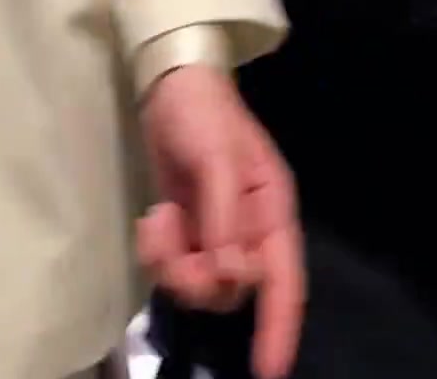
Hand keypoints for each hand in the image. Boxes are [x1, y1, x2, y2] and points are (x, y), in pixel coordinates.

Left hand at [139, 64, 303, 378]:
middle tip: (172, 240)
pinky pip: (173, 269)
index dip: (279, 329)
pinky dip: (158, 254)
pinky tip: (151, 219)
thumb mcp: (218, 157)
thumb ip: (225, 216)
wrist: (169, 87)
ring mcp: (216, 235)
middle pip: (233, 292)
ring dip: (172, 265)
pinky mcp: (185, 233)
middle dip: (199, 278)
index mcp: (272, 214)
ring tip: (156, 222)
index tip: (268, 370)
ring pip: (199, 286)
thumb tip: (230, 273)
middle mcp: (249, 232)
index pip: (284, 283)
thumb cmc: (204, 114)